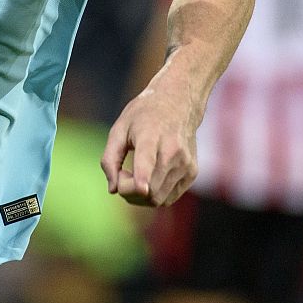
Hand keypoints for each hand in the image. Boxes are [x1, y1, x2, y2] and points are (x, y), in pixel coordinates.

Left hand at [100, 87, 200, 206]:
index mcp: (151, 136)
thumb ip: (110, 159)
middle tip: (123, 173)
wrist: (179, 102)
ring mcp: (185, 164)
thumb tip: (113, 190)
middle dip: (128, 191)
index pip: (148, 160)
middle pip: (149, 190)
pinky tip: (149, 177)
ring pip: (158, 199)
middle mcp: (172, 152)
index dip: (143, 178)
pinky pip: (168, 199)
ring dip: (140, 195)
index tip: (141, 188)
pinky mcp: (191, 173)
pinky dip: (153, 195)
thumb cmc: (144, 115)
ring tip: (135, 173)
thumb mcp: (119, 128)